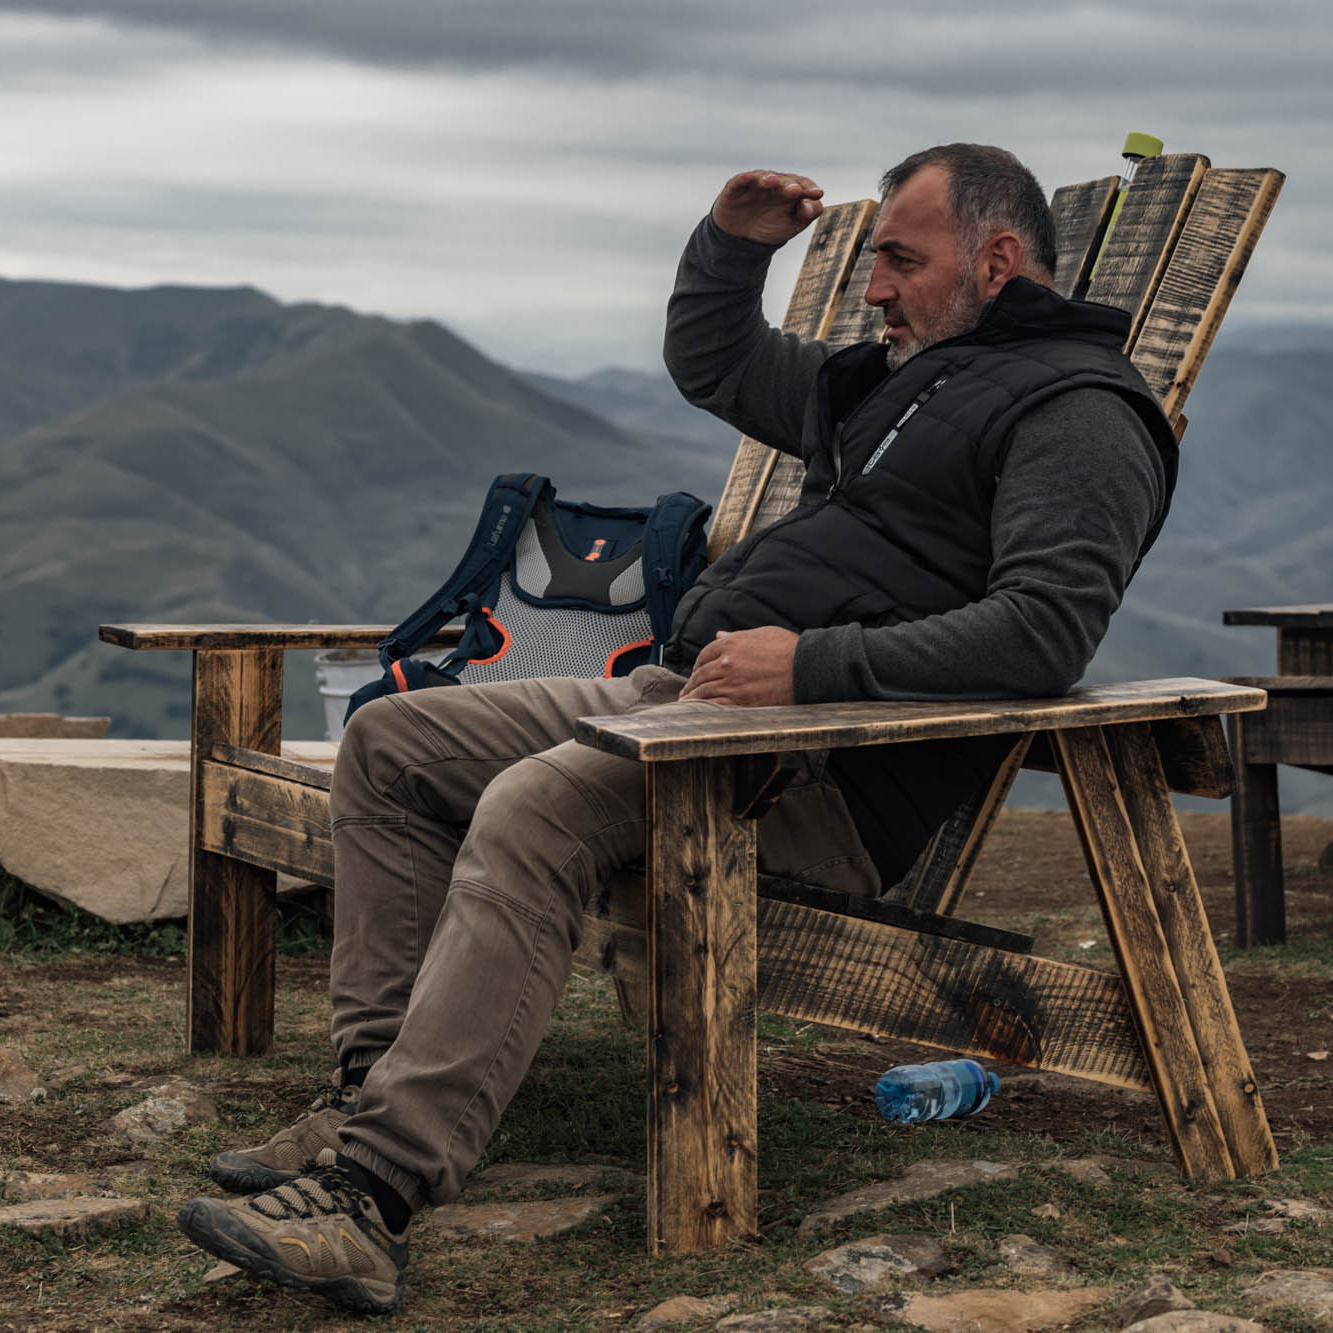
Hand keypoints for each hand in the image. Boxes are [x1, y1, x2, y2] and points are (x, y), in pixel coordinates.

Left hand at [679, 627, 797, 706]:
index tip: (696, 672)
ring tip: (686, 703)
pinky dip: (704, 709)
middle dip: (691, 683)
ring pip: (703, 691)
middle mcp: (727, 663)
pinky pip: (715, 706)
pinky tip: (698, 712)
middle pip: (700, 674)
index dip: (697, 665)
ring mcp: (732, 683)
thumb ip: (737, 637)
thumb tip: (720, 635)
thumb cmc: (788, 648)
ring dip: (692, 698)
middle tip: (686, 691)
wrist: (805, 668)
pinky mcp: (741, 701)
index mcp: (731, 644)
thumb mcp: (761, 634)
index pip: (704, 654)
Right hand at [711, 171, 823, 245]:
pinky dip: (744, 178)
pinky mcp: (735, 189)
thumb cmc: (771, 226)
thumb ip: (806, 215)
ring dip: (768, 178)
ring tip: (772, 182)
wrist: (742, 238)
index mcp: (791, 191)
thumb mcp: (792, 225)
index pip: (804, 185)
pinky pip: (740, 181)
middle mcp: (774, 184)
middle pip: (784, 181)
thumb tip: (810, 205)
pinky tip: (748, 177)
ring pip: (763, 177)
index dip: (810, 188)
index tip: (817, 194)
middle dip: (790, 185)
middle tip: (795, 191)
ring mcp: (755, 185)